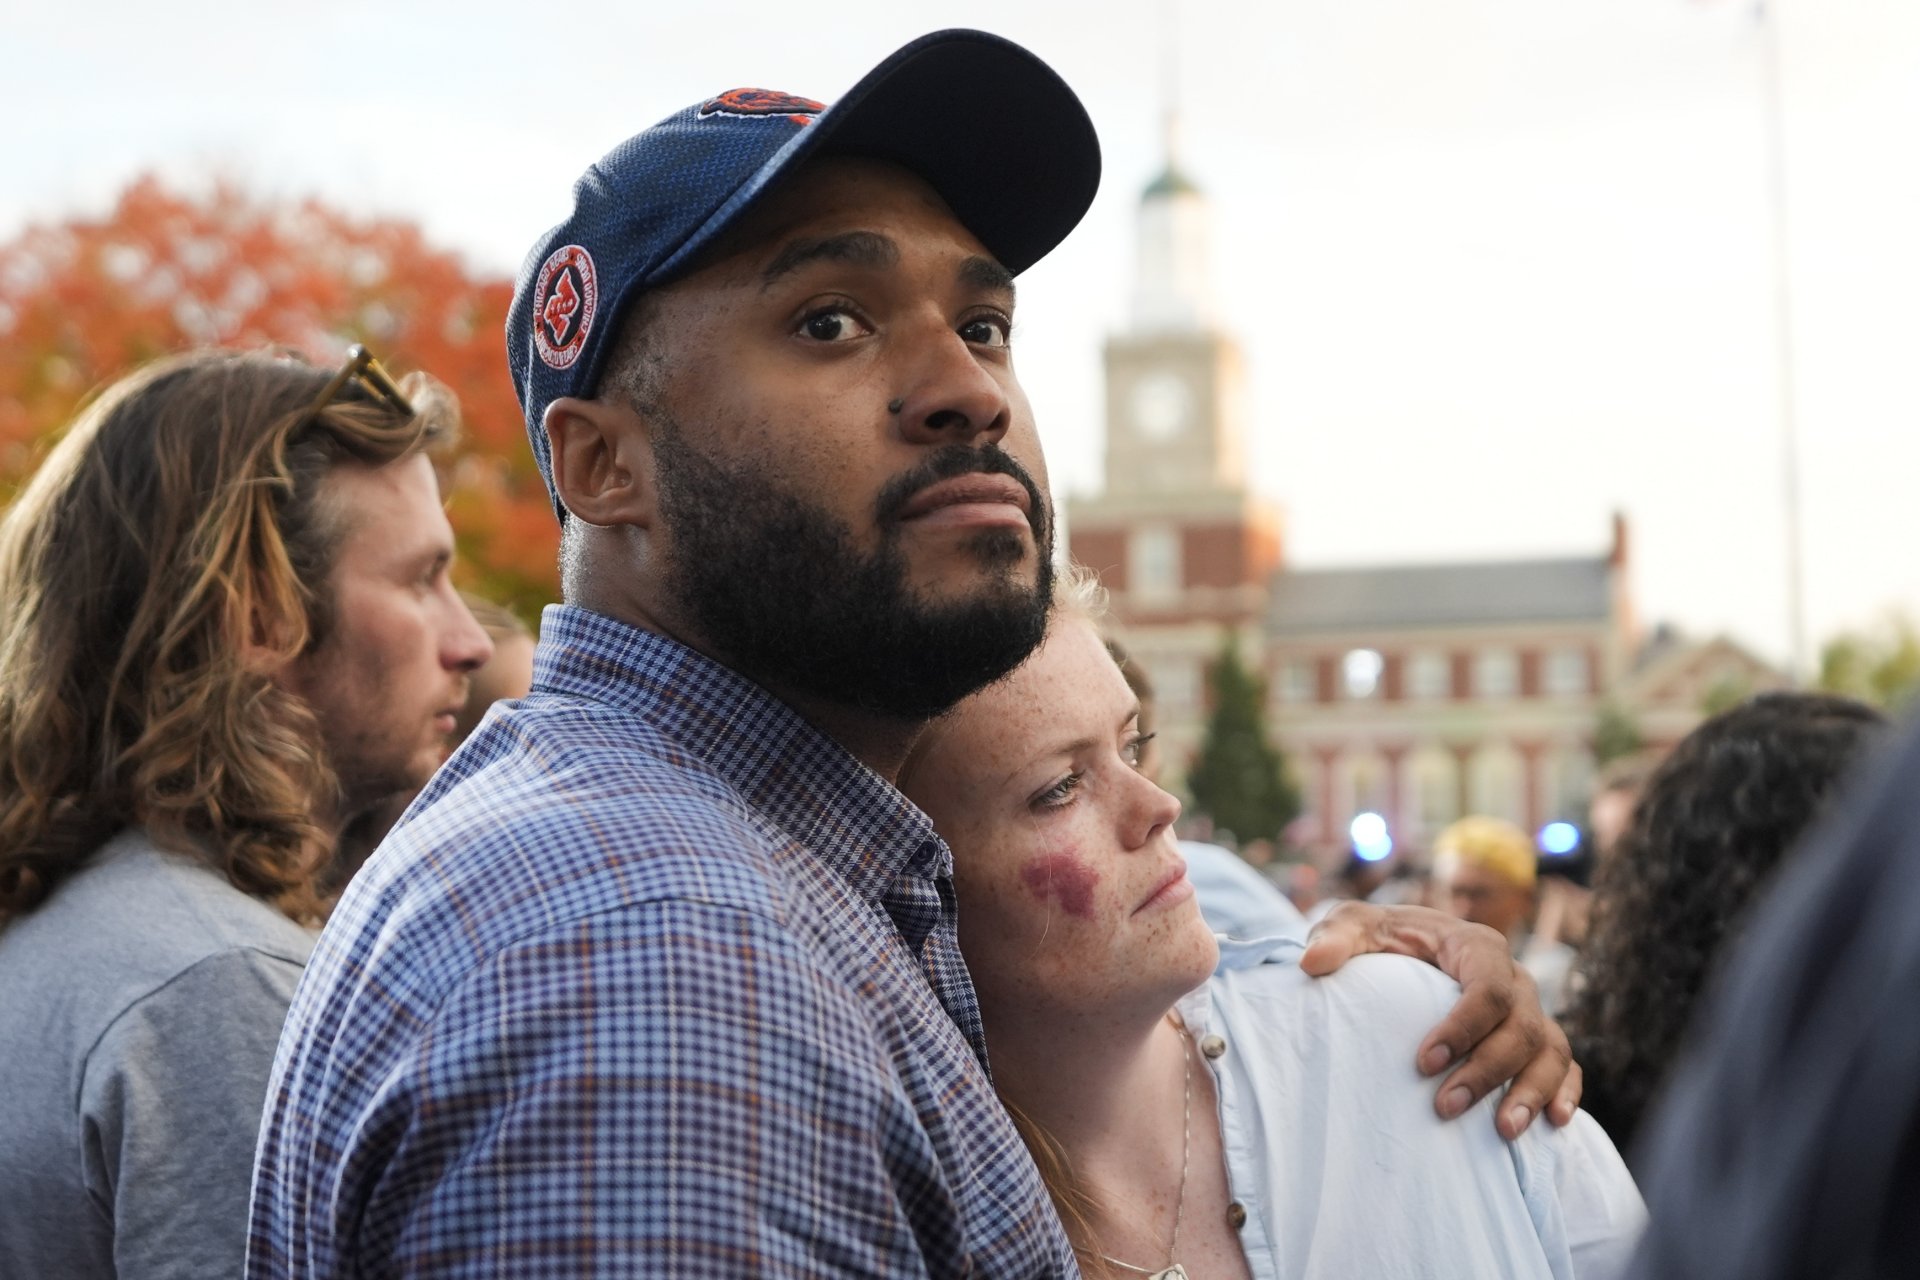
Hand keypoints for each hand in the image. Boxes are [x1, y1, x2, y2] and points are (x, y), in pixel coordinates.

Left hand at [1300, 901, 1579, 1138]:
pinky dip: (1566, 1090)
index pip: (1488, 986)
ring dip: (1531, 1092)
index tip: (1423, 1063)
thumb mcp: (1352, 927)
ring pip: (1549, 1050)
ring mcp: (1529, 1010)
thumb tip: (1311, 962)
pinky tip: (1555, 1124)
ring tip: (1503, 1132)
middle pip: (1520, 1026)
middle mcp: (1513, 978)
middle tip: (1444, 1108)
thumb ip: (1334, 936)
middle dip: (1487, 1071)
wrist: (1403, 950)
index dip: (1463, 1026)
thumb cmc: (1379, 939)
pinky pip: (1565, 1063)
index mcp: (1475, 946)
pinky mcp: (1535, 1039)